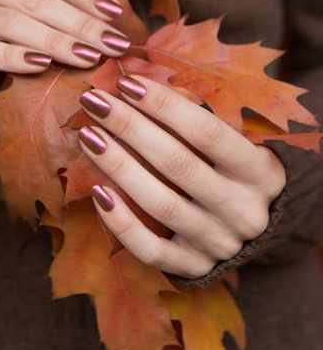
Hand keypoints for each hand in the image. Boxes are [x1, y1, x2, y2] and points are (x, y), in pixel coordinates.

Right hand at [0, 0, 128, 77]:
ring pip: (9, 22)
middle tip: (112, 43)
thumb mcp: (6, 11)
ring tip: (87, 57)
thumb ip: (42, 8)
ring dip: (54, 41)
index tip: (115, 12)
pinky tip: (41, 67)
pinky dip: (12, 58)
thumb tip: (105, 22)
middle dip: (78, 21)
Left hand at [78, 76, 285, 278]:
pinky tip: (98, 192)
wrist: (257, 228)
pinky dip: (122, 223)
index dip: (164, 105)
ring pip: (161, 206)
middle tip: (94, 101)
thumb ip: (199, 117)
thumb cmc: (236, 171)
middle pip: (178, 164)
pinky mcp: (195, 267)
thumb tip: (138, 83)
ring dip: (118, 167)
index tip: (126, 82)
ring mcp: (219, 243)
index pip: (208, 132)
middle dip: (131, 127)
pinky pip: (151, 250)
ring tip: (88, 136)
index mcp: (261, 172)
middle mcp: (244, 210)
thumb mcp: (236, 143)